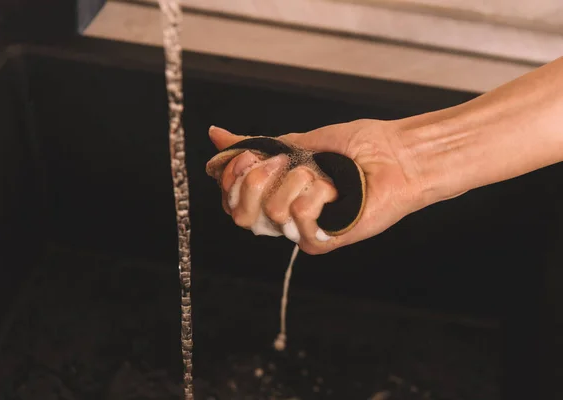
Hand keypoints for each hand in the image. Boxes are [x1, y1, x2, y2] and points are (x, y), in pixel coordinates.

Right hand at [207, 121, 425, 254]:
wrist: (397, 153)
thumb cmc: (359, 146)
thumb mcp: (299, 140)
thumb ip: (259, 145)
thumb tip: (217, 136)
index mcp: (277, 193)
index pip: (231, 199)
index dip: (231, 176)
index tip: (248, 154)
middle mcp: (285, 215)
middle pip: (240, 214)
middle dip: (256, 179)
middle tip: (286, 163)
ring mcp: (303, 230)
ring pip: (272, 212)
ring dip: (298, 181)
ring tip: (325, 175)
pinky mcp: (324, 240)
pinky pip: (300, 219)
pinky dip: (317, 195)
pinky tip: (336, 191)